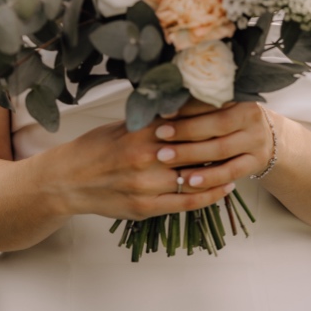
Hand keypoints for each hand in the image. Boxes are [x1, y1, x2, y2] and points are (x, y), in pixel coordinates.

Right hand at [45, 112, 241, 222]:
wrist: (65, 182)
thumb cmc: (96, 148)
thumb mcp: (123, 125)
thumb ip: (154, 119)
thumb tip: (186, 102)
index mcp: (141, 132)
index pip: (187, 121)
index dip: (214, 116)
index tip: (235, 109)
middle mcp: (145, 157)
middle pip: (196, 148)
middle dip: (221, 141)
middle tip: (244, 134)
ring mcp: (146, 185)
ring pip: (195, 176)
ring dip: (221, 169)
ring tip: (240, 160)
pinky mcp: (145, 208)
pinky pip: (186, 202)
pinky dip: (210, 196)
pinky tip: (227, 187)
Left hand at [151, 100, 278, 186]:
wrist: (262, 138)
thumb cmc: (229, 121)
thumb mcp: (220, 109)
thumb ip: (197, 107)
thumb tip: (162, 107)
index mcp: (241, 97)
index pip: (213, 101)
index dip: (188, 107)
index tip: (163, 113)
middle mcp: (252, 116)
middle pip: (217, 124)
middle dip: (186, 130)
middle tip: (159, 134)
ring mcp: (256, 140)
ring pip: (221, 149)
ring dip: (191, 154)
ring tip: (165, 157)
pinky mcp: (255, 162)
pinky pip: (230, 171)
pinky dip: (209, 177)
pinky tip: (190, 181)